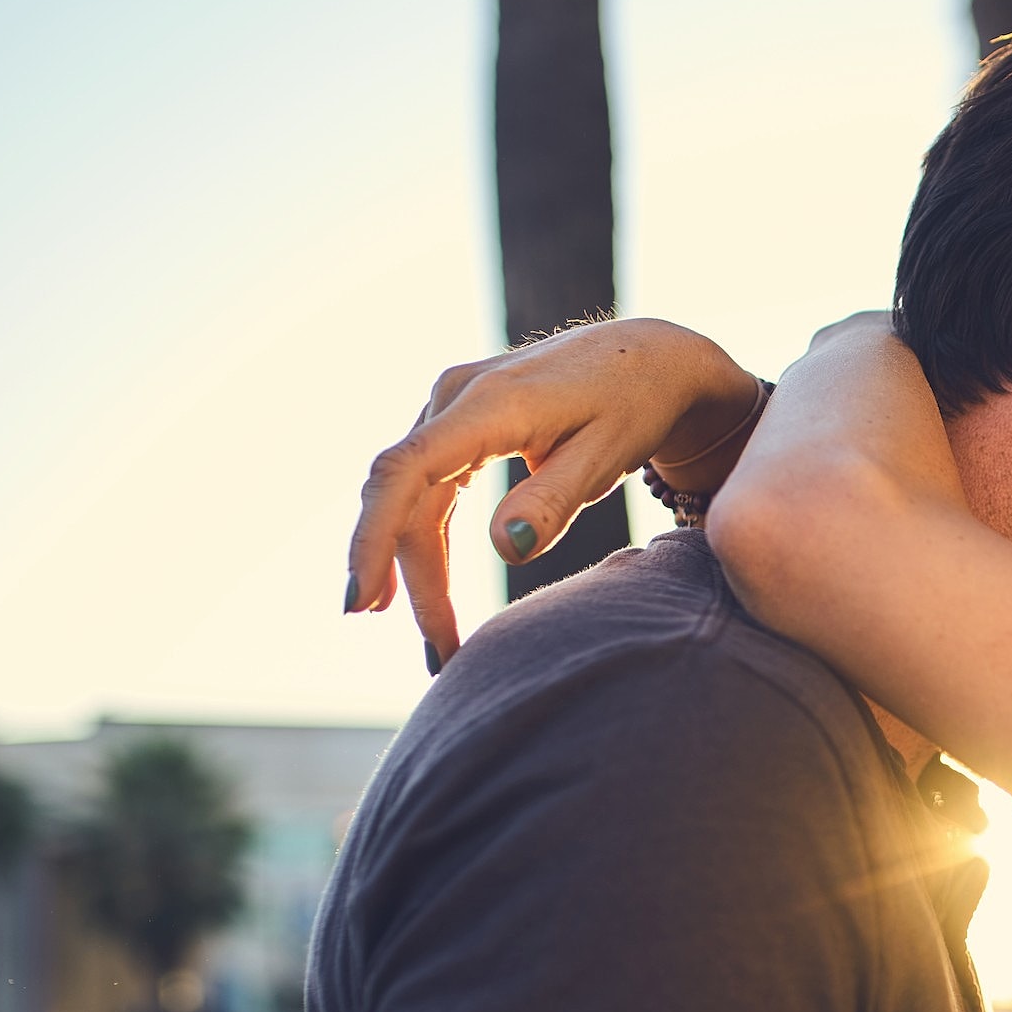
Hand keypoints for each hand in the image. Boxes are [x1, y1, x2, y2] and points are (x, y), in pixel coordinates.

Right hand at [344, 318, 763, 663]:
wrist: (648, 356)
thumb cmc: (634, 405)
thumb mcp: (606, 456)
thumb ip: (553, 500)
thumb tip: (504, 550)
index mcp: (490, 403)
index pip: (406, 472)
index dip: (374, 537)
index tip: (363, 600)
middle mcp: (455, 395)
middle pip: (406, 498)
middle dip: (411, 579)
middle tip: (439, 654)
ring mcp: (452, 402)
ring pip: (413, 496)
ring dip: (416, 568)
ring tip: (436, 640)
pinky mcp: (459, 418)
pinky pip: (427, 484)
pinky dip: (425, 537)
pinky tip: (424, 587)